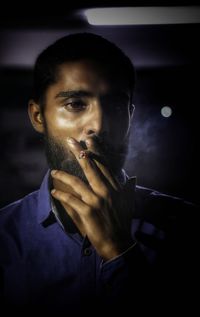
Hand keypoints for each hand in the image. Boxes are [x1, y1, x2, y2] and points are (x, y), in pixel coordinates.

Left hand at [51, 137, 135, 259]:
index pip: (104, 165)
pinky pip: (70, 200)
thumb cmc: (123, 222)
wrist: (118, 243)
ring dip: (63, 176)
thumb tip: (133, 178)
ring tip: (53, 172)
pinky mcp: (87, 212)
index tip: (88, 140)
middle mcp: (106, 191)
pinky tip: (53, 192)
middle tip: (70, 141)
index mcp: (115, 188)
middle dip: (79, 152)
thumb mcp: (129, 203)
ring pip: (76, 182)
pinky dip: (61, 195)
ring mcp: (96, 201)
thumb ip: (129, 189)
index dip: (95, 151)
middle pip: (90, 167)